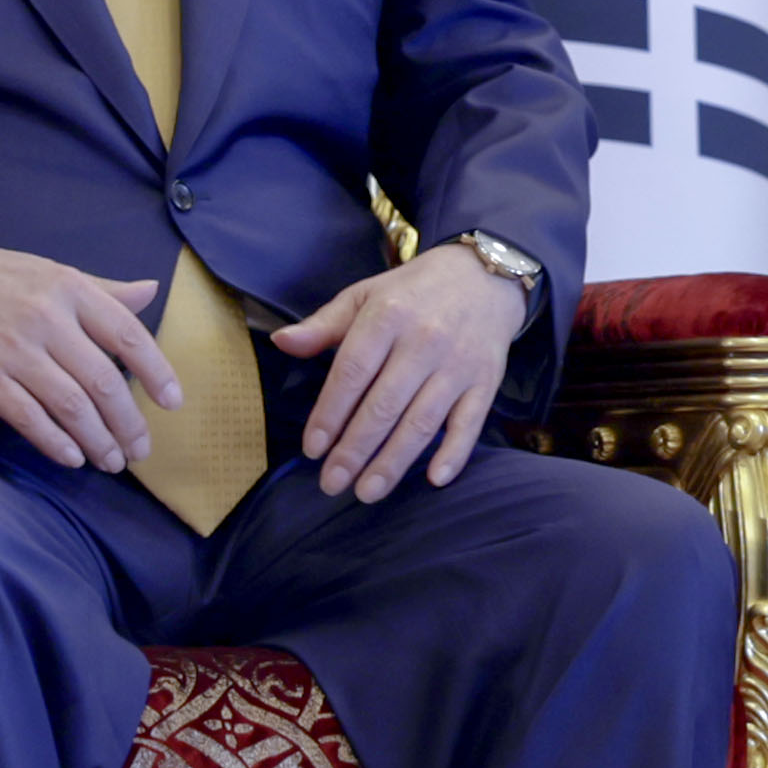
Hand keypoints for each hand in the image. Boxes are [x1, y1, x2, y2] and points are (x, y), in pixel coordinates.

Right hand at [0, 233, 179, 469]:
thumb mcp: (50, 272)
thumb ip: (102, 290)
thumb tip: (151, 292)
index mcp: (70, 289)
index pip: (128, 335)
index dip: (157, 372)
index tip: (173, 403)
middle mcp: (47, 320)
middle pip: (103, 381)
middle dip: (128, 423)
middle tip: (140, 450)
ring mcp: (13, 351)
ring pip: (70, 406)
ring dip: (97, 440)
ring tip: (111, 461)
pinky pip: (28, 419)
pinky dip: (55, 443)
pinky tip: (72, 458)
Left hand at [267, 244, 534, 497]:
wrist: (485, 275)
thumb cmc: (414, 292)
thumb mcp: (365, 296)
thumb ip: (323, 325)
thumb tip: (281, 343)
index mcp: (387, 316)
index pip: (352, 373)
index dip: (330, 414)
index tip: (313, 449)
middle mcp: (424, 340)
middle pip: (384, 405)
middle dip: (355, 450)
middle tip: (332, 484)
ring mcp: (458, 363)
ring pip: (422, 421)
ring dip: (393, 461)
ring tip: (367, 492)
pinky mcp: (486, 380)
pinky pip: (470, 422)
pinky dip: (455, 452)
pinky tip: (435, 479)